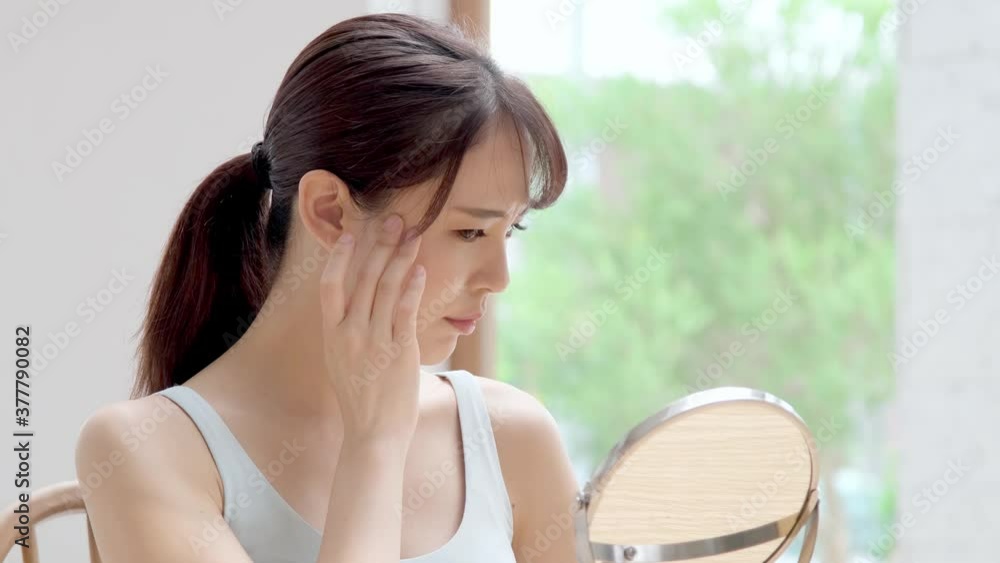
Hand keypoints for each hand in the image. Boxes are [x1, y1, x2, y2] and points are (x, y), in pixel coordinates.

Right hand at [319, 213, 425, 450]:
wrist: (372, 434)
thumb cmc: (360, 399)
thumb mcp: (341, 361)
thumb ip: (347, 331)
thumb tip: (360, 303)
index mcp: (332, 334)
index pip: (330, 285)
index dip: (340, 256)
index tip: (352, 233)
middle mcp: (349, 334)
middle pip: (364, 278)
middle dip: (380, 245)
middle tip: (394, 220)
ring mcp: (373, 342)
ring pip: (386, 288)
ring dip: (401, 257)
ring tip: (413, 235)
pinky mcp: (398, 351)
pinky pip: (405, 311)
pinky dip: (412, 288)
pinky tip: (420, 270)